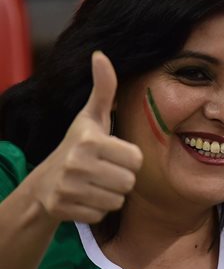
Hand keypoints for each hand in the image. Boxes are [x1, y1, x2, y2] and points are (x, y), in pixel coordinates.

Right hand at [28, 52, 142, 223]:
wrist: (42, 184)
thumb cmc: (76, 146)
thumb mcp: (90, 118)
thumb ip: (102, 89)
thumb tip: (101, 55)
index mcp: (89, 139)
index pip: (136, 159)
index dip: (128, 159)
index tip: (111, 155)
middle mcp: (76, 162)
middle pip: (129, 181)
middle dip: (120, 179)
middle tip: (101, 172)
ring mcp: (68, 187)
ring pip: (118, 200)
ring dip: (110, 195)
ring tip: (93, 184)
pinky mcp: (63, 208)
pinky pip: (102, 214)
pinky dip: (95, 209)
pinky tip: (82, 198)